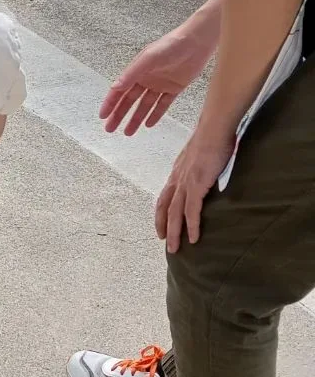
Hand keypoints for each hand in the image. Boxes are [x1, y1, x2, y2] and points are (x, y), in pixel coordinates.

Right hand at [101, 27, 215, 135]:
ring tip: (128, 133)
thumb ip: (131, 73)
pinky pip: (163, 105)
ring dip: (136, 118)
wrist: (197, 41)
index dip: (110, 103)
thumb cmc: (171, 45)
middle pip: (129, 101)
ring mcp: (160, 85)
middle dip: (119, 115)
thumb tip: (115, 87)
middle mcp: (146, 79)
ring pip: (144, 106)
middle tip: (110, 129)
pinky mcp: (174, 88)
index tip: (103, 116)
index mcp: (136, 71)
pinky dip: (156, 114)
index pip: (119, 90)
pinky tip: (148, 125)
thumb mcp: (148, 58)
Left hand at [155, 123, 234, 251]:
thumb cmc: (213, 137)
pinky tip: (193, 238)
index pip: (164, 197)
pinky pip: (192, 210)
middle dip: (164, 227)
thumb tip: (207, 176)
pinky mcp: (196, 184)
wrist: (215, 127)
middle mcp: (177, 179)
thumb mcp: (202, 157)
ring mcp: (185, 182)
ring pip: (175, 214)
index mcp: (177, 172)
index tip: (161, 227)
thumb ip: (201, 168)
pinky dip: (191, 226)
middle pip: (165, 208)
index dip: (161, 214)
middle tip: (166, 244)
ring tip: (175, 249)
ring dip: (174, 233)